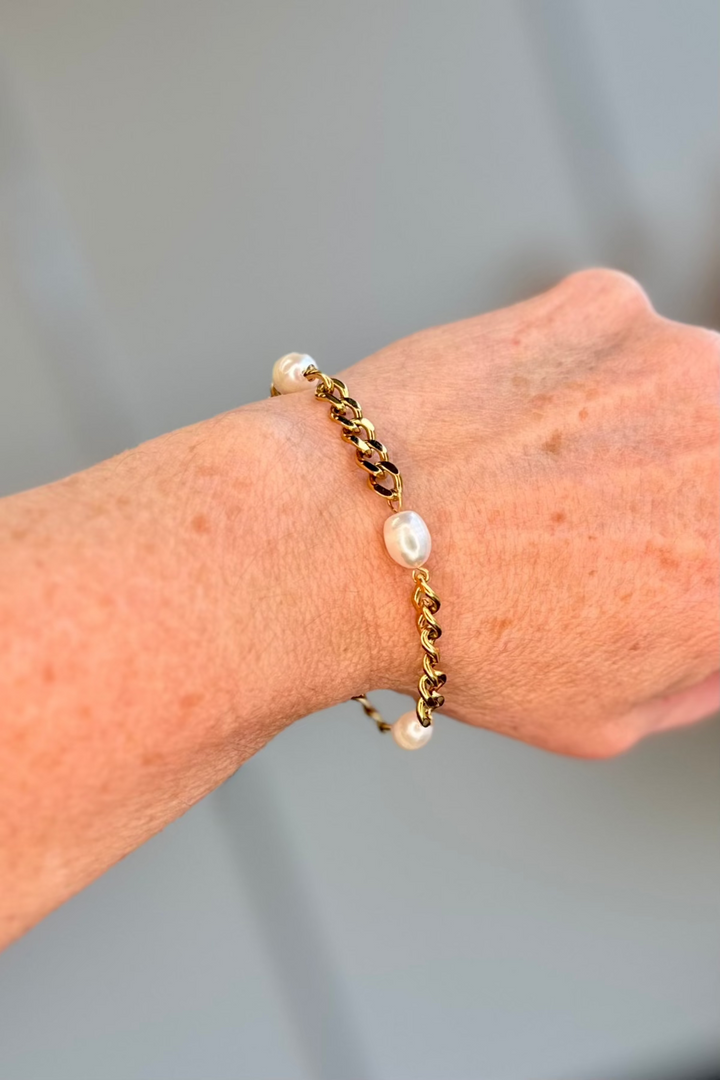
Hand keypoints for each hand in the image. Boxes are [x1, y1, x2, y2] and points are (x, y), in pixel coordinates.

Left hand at [324, 269, 718, 755]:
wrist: (347, 538)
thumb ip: (696, 671)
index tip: (656, 562)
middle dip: (682, 494)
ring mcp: (682, 364)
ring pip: (688, 396)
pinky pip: (619, 345)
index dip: (691, 563)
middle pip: (719, 464)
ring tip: (543, 476)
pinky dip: (579, 380)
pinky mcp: (610, 305)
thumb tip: (713, 633)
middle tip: (605, 521)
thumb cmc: (462, 638)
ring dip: (644, 430)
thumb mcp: (606, 715)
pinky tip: (511, 426)